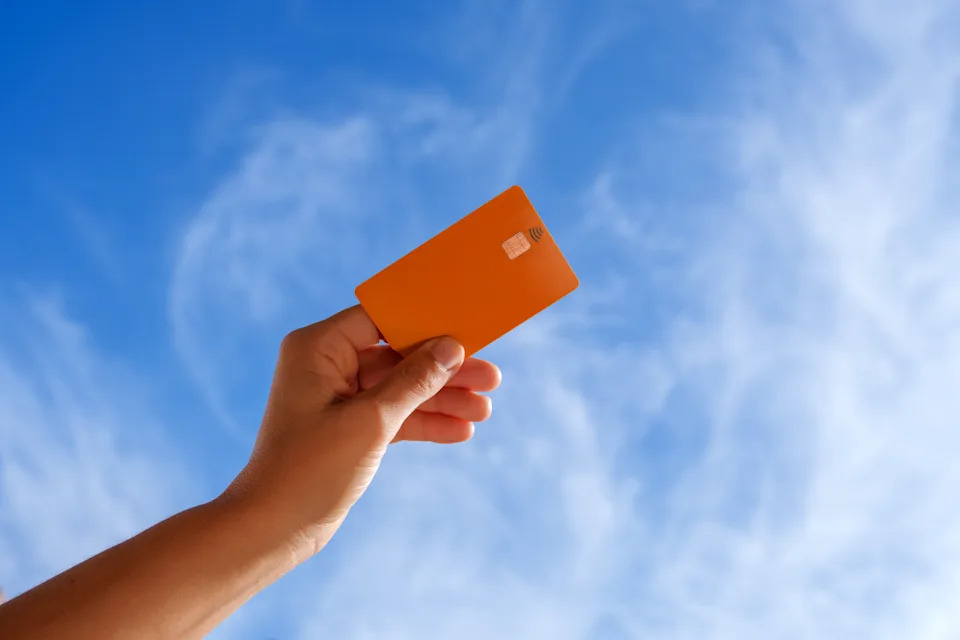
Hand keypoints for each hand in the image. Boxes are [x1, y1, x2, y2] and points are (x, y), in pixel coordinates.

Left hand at [220, 305, 500, 557]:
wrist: (273, 528)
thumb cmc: (310, 468)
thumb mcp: (371, 421)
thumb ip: (414, 381)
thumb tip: (451, 348)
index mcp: (318, 347)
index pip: (380, 318)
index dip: (425, 323)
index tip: (466, 328)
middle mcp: (326, 365)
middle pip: (398, 355)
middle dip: (444, 370)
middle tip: (491, 377)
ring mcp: (337, 397)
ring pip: (401, 387)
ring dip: (441, 398)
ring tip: (484, 409)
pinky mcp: (348, 427)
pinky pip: (393, 414)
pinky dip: (423, 421)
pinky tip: (461, 430)